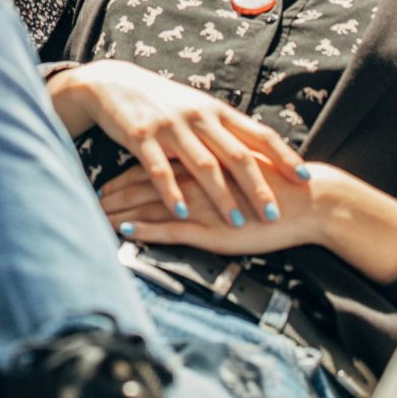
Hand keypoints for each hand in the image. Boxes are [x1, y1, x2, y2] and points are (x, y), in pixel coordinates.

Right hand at [47, 61, 304, 230]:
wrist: (115, 83)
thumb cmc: (164, 102)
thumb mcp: (199, 109)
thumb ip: (227, 130)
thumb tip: (264, 153)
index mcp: (217, 112)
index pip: (259, 135)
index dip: (284, 156)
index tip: (306, 178)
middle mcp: (199, 117)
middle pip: (236, 155)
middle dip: (258, 187)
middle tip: (274, 214)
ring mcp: (171, 127)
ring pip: (203, 165)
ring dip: (221, 196)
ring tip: (237, 223)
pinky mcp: (142, 137)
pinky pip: (160, 169)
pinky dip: (173, 192)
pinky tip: (183, 213)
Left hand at [104, 162, 396, 284]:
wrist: (309, 201)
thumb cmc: (280, 188)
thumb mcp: (244, 171)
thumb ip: (219, 170)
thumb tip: (199, 174)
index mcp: (202, 162)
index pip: (155, 166)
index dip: (127, 175)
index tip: (105, 182)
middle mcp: (195, 180)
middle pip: (143, 184)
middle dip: (113, 194)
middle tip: (87, 200)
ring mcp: (200, 205)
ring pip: (149, 207)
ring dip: (119, 214)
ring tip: (92, 217)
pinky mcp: (209, 229)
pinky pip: (168, 230)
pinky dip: (142, 232)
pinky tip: (122, 234)